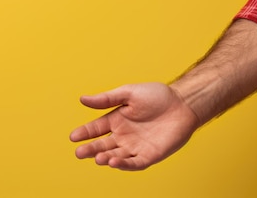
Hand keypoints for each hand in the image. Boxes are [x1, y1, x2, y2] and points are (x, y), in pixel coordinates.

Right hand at [69, 82, 199, 170]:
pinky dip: (124, 164)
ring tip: (98, 158)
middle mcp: (124, 136)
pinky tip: (114, 162)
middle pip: (103, 145)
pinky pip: (134, 163)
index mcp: (116, 120)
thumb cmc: (158, 96)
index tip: (73, 137)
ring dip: (106, 158)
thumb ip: (107, 99)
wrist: (184, 103)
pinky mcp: (150, 155)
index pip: (95, 129)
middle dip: (90, 149)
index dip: (84, 133)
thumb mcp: (129, 93)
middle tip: (79, 152)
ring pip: (116, 156)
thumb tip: (82, 99)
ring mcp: (136, 147)